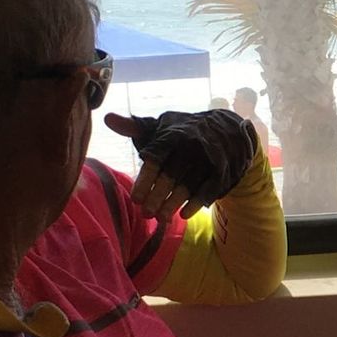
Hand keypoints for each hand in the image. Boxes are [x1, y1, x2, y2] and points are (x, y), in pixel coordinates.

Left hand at [105, 109, 257, 219]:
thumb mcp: (162, 126)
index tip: (135, 199)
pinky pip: (208, 190)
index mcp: (173, 134)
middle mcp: (192, 146)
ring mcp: (209, 160)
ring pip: (189, 185)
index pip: (156, 159)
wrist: (229, 131)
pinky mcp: (223, 172)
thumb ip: (135, 127)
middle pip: (171, 175)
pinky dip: (195, 203)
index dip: (145, 181)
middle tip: (145, 213)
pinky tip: (183, 215)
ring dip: (174, 203)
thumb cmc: (185, 132)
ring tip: (161, 217)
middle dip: (157, 196)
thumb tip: (107, 119)